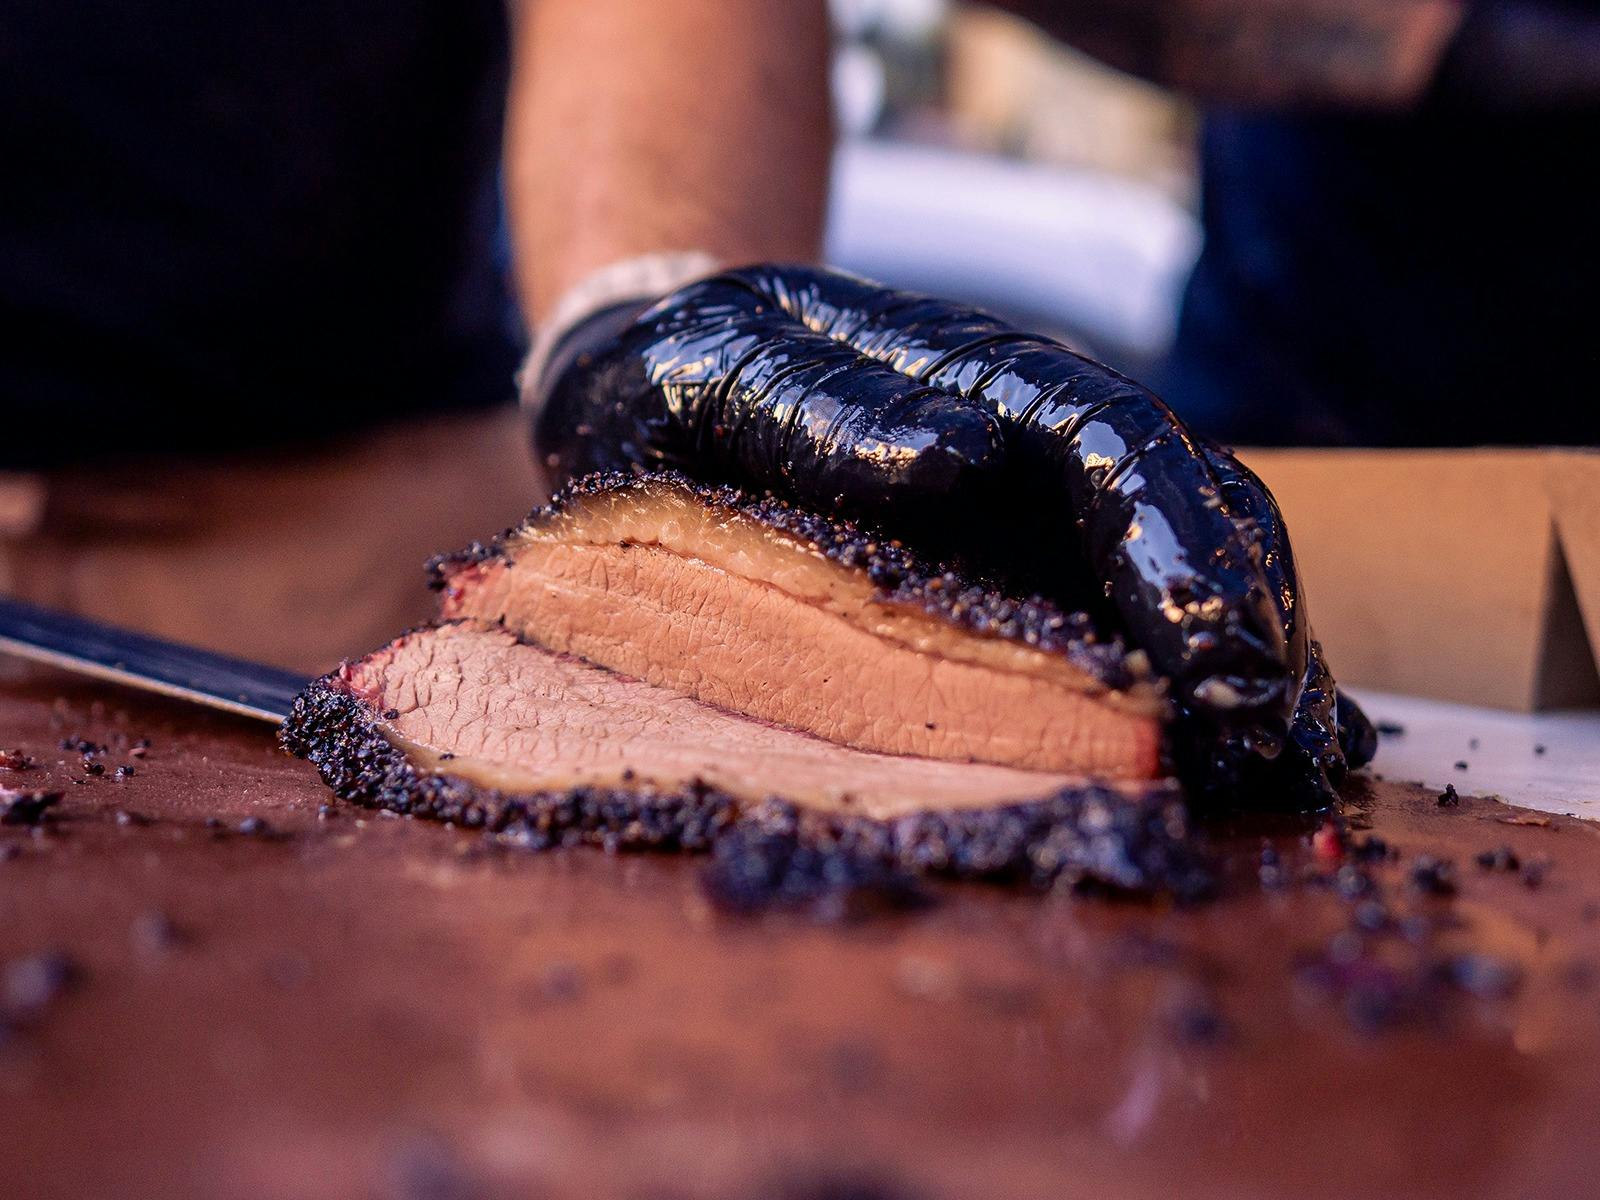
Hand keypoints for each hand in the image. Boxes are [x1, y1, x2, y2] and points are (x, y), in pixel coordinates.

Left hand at [531, 264, 1373, 807]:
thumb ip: (826, 410)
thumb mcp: (730, 372)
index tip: (1222, 662)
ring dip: (1249, 662)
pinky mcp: (1025, 570)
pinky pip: (1139, 617)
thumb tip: (957, 457)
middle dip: (1250, 623)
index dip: (1185, 552)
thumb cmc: (695, 378)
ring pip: (1187, 566)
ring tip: (1291, 766)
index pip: (1122, 450)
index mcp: (985, 382)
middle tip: (1279, 747)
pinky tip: (1252, 756)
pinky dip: (1204, 680)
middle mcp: (1042, 441)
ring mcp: (1041, 506)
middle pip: (1188, 511)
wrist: (660, 376)